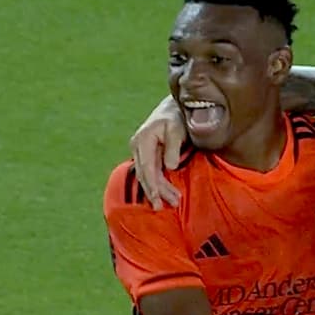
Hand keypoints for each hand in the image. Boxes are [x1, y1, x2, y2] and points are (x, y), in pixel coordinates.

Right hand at [130, 95, 186, 209]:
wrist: (173, 109)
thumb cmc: (177, 118)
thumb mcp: (177, 129)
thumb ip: (173, 147)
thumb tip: (170, 167)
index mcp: (143, 140)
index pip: (146, 167)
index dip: (152, 184)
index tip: (158, 198)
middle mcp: (138, 147)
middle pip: (145, 174)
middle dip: (156, 191)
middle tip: (170, 205)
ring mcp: (141, 152)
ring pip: (147, 176)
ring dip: (158, 191)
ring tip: (173, 202)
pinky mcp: (147, 156)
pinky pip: (151, 173)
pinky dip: (158, 184)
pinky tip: (166, 195)